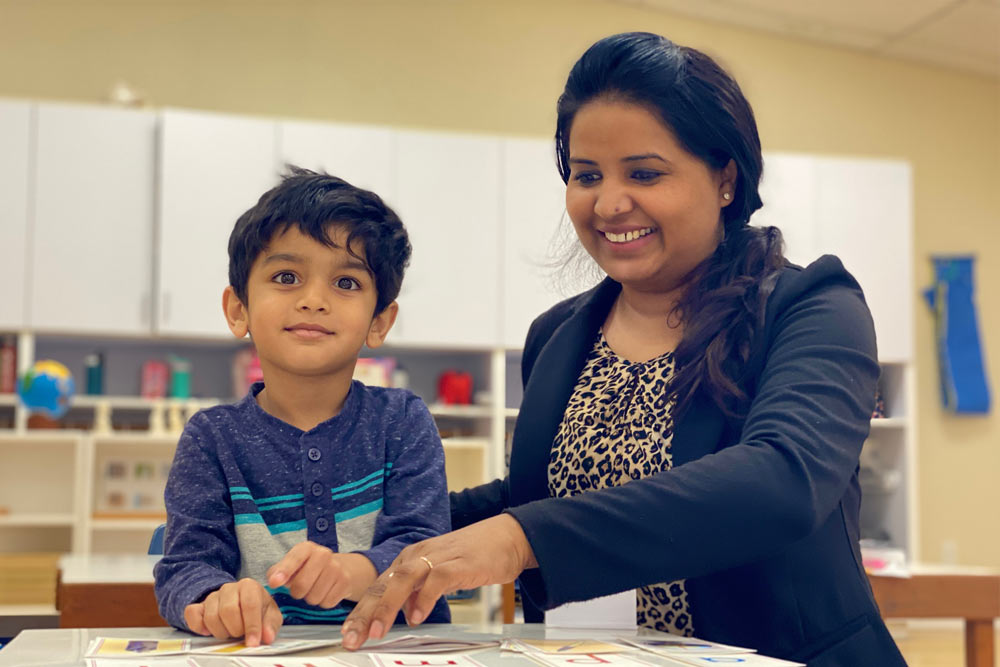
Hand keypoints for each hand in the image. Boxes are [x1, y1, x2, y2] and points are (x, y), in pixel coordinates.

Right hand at [184, 578, 281, 646]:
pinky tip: (208, 632)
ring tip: (229, 632)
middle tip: (240, 634)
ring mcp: (212, 596)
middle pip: (228, 610)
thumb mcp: (270, 615)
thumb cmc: (257, 609)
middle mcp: (229, 588)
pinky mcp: (198, 605)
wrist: (241, 603)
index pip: (249, 605)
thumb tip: (267, 637)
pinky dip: (199, 626)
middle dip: (236, 629)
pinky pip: (192, 614)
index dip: (252, 626)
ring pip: (211, 616)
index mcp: (249, 586)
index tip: (253, 642)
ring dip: (221, 631)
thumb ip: (270, 625)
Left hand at [267, 541, 376, 607]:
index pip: (294, 559)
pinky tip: (325, 592)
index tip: (274, 583)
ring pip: (314, 597)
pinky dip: (323, 602)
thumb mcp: (291, 564)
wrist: (338, 568)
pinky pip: (327, 603)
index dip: (283, 572)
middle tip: (300, 588)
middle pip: (302, 584)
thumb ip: (277, 572)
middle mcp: (324, 554)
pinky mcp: (346, 582)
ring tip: (314, 588)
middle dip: (297, 592)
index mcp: (307, 548)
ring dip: (310, 598)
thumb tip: (274, 581)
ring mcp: (336, 568)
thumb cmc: (308, 568)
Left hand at [340, 513, 536, 649]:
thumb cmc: (474, 555)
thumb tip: (405, 611)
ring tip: (377, 631)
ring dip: (387, 607)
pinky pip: (436, 580)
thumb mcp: (439, 574)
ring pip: (403, 581)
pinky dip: (425, 598)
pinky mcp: (458, 563)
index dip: (361, 611)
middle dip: (365, 613)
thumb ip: (420, 590)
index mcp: (410, 559)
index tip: (348, 633)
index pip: (378, 587)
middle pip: (384, 585)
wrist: (507, 536)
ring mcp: (437, 558)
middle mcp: (418, 556)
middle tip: (352, 637)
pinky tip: (417, 616)